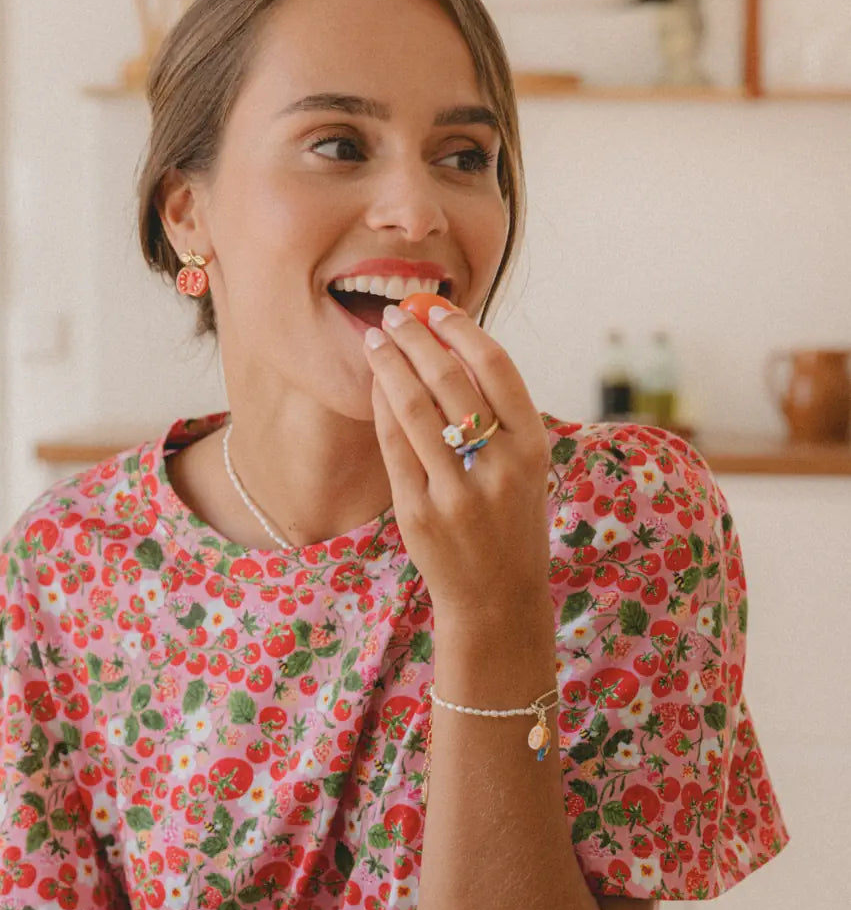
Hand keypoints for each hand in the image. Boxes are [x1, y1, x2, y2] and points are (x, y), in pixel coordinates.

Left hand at [365, 304, 551, 635]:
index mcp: (534, 448)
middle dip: (418, 340)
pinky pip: (395, 447)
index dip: (463, 331)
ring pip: (416, 410)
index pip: (497, 369)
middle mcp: (500, 469)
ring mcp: (458, 493)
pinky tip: (375, 386)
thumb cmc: (509, 523)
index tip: (437, 309)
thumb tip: (450, 348)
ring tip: (376, 341)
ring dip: (392, 366)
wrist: (497, 600)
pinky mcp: (420, 514)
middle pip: (452, 382)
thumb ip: (498, 416)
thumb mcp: (523, 468)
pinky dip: (382, 408)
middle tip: (395, 316)